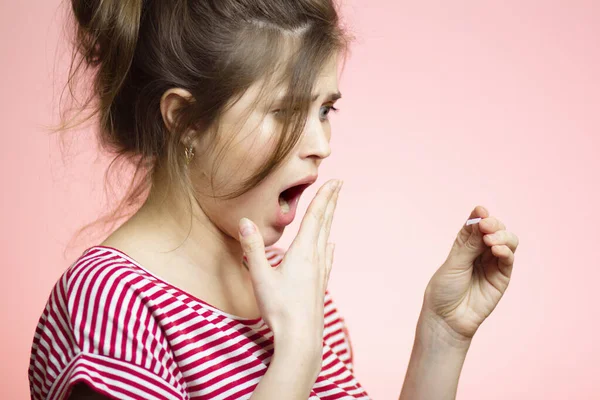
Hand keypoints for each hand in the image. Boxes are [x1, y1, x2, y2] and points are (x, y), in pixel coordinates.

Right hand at [237, 179, 341, 349]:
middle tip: (339, 184)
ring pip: (325, 238)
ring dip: (329, 220)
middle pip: (324, 223)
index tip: (335, 181)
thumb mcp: (260, 276)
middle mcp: (315, 258)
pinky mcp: (319, 284)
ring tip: (333, 208)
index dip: (324, 197)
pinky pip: (326, 257)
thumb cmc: (279, 308)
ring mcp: (319, 271)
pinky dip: (328, 245)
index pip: (315, 217)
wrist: (301, 338)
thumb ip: (253, 248)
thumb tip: (244, 221)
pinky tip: (330, 246)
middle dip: (331, 202)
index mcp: (302, 252)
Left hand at [422, 206, 518, 342]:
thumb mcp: (455, 263)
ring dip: (502, 236)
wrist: (447, 319)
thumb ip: (470, 244)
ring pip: (507, 242)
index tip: (481, 211)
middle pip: (495, 230)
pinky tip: (497, 249)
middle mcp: (480, 252)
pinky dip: (506, 251)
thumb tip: (480, 219)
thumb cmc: (444, 290)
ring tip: (491, 240)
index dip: (480, 216)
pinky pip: (508, 260)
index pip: (476, 224)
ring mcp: (492, 264)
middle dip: (493, 225)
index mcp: (464, 244)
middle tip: (486, 227)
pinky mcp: (502, 277)